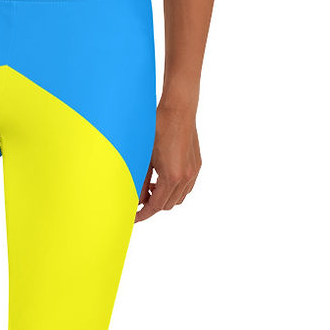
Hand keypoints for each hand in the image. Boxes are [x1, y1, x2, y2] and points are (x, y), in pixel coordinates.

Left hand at [136, 105, 201, 221]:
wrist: (178, 110)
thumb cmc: (157, 129)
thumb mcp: (143, 158)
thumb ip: (140, 182)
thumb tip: (136, 201)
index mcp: (172, 177)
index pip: (156, 206)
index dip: (143, 214)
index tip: (133, 219)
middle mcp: (185, 177)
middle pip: (167, 205)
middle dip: (152, 206)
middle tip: (139, 200)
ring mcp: (193, 172)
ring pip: (178, 198)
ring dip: (164, 198)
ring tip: (151, 187)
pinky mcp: (196, 166)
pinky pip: (186, 188)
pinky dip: (174, 190)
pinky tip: (163, 179)